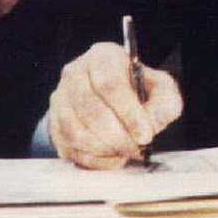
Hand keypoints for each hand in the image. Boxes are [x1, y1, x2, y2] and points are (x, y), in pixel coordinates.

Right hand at [47, 42, 183, 169]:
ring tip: (126, 151)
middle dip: (118, 136)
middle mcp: (75, 74)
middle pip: (91, 111)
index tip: (145, 135)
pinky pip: (70, 148)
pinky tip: (113, 157)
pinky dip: (94, 159)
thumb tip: (150, 124)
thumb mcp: (161, 89)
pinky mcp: (54, 124)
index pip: (110, 85)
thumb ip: (163, 104)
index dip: (129, 113)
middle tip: (137, 148)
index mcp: (103, 57)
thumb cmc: (140, 90)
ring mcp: (60, 100)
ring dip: (105, 149)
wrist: (115, 98)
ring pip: (76, 132)